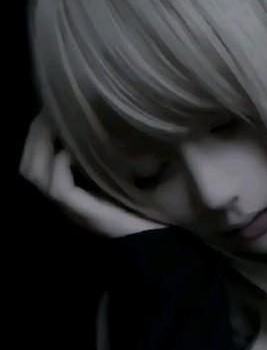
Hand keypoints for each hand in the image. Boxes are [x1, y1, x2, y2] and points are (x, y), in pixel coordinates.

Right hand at [19, 112, 165, 237]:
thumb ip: (105, 157)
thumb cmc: (143, 206)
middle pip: (29, 168)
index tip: (48, 111)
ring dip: (41, 146)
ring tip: (53, 124)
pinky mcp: (85, 214)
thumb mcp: (119, 175)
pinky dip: (60, 167)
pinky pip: (59, 189)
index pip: (35, 163)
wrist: (155, 237)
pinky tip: (69, 151)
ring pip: (37, 176)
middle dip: (34, 137)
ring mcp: (72, 209)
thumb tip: (97, 125)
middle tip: (47, 112)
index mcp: (72, 191)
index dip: (36, 137)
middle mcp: (66, 201)